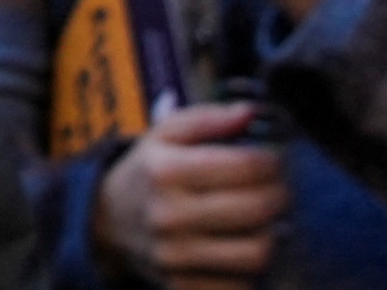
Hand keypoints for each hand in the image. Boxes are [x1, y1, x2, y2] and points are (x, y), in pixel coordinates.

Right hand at [88, 101, 283, 279]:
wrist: (107, 220)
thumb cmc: (148, 171)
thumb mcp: (165, 133)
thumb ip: (207, 118)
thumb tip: (251, 114)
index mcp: (164, 170)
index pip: (247, 166)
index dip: (273, 162)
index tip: (274, 161)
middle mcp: (168, 215)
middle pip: (257, 209)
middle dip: (280, 196)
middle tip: (277, 190)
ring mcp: (175, 256)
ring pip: (257, 252)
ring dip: (271, 234)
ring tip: (263, 220)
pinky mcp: (183, 287)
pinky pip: (241, 284)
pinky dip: (249, 268)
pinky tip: (240, 246)